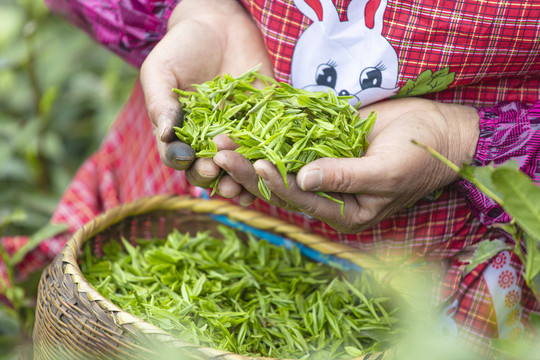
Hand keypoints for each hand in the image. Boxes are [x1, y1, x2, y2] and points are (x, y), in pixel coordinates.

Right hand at [140, 0, 272, 170]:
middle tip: (217, 170)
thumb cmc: (182, 47)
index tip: (191, 160)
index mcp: (180, 133)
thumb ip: (161, 103)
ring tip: (244, 180)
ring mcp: (236, 134)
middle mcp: (207, 140)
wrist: (219, 25)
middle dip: (213, 175)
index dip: (185, 163)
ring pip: (238, 165)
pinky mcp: (263, 124)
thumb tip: (166, 136)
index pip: (179, 158)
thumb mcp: (162, 71)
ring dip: (241, 176)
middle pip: (208, 169)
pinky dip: (268, 159)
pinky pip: (266, 146)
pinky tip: (270, 166)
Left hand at [213, 97, 479, 232]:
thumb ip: (347, 177)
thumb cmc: (420, 155)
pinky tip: (244, 128)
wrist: (439, 129)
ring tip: (221, 139)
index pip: (301, 199)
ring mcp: (323, 169)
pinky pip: (291, 144)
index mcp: (343, 211)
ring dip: (250, 152)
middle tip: (218, 151)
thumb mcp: (388, 170)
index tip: (254, 162)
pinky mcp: (322, 147)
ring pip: (280, 165)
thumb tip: (304, 178)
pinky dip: (269, 138)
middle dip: (248, 169)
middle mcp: (328, 194)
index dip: (276, 182)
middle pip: (280, 184)